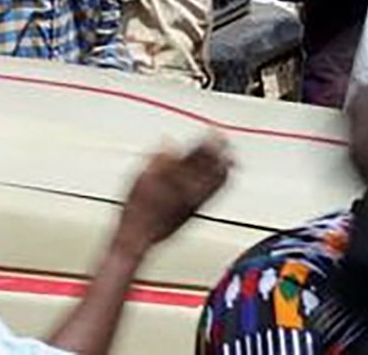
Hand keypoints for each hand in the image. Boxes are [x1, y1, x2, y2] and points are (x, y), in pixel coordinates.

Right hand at [114, 137, 232, 250]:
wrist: (140, 236)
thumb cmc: (137, 209)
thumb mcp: (140, 178)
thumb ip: (158, 159)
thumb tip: (169, 142)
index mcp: (178, 180)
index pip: (199, 157)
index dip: (208, 142)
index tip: (213, 131)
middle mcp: (191, 192)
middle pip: (212, 168)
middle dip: (219, 151)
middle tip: (223, 138)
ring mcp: (196, 202)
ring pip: (217, 182)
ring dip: (223, 165)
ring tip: (229, 154)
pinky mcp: (195, 210)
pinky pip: (214, 192)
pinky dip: (220, 180)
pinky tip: (222, 176)